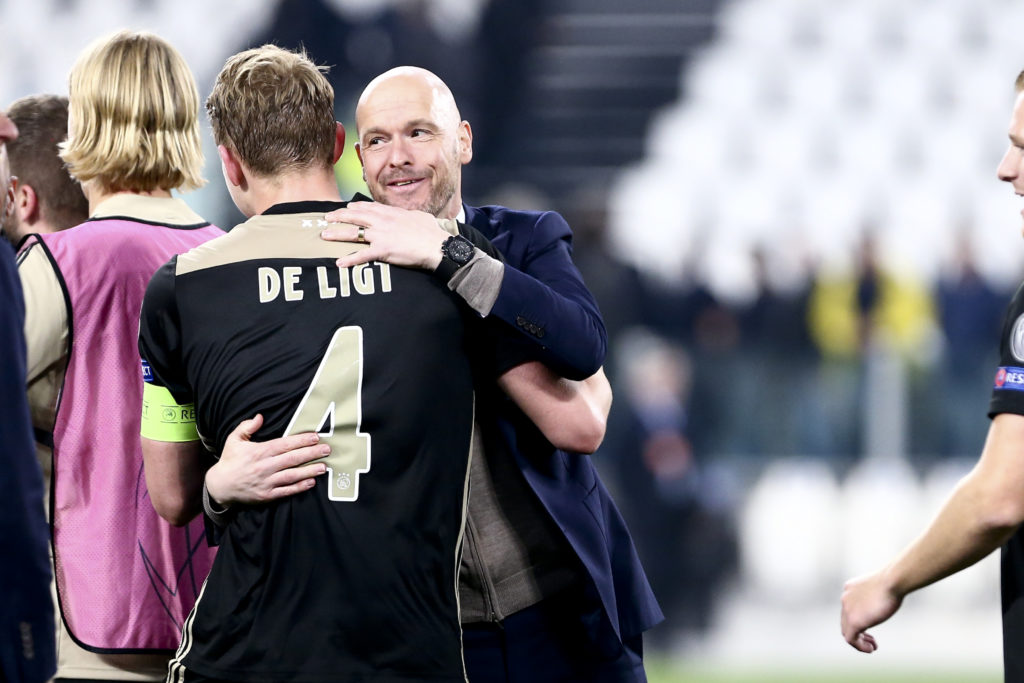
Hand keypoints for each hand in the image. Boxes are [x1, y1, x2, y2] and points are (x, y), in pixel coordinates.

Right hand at [205, 414, 327, 504]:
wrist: (219, 486)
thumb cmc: (230, 460)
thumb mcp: (234, 440)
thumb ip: (247, 427)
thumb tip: (260, 416)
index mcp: (259, 452)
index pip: (284, 445)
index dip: (301, 440)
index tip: (316, 437)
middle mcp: (264, 467)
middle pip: (292, 459)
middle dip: (311, 453)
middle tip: (327, 450)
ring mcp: (266, 482)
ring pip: (292, 476)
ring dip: (309, 471)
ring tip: (324, 467)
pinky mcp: (266, 495)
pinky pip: (286, 491)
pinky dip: (299, 487)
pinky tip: (311, 482)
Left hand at [322, 201, 448, 269]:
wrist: (436, 245)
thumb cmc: (431, 232)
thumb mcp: (419, 216)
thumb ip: (409, 215)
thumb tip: (410, 215)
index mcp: (391, 213)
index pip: (368, 207)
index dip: (355, 207)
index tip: (346, 207)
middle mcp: (382, 222)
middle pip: (355, 217)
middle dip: (338, 216)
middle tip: (326, 218)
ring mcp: (380, 235)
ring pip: (353, 233)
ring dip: (337, 234)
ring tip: (324, 236)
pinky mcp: (382, 251)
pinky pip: (362, 255)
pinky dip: (350, 259)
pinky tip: (339, 263)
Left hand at [840, 569, 902, 652]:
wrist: (892, 581)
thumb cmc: (893, 582)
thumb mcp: (880, 587)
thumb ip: (877, 594)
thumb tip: (885, 598)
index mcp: (850, 589)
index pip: (849, 609)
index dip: (860, 619)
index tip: (873, 625)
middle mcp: (845, 598)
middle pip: (846, 621)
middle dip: (859, 632)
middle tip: (873, 640)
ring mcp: (847, 610)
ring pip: (847, 631)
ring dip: (859, 641)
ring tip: (872, 647)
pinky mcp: (854, 621)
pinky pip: (851, 639)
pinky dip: (859, 646)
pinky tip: (870, 649)